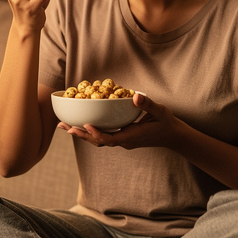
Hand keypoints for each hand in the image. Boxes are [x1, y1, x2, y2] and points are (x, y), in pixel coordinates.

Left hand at [59, 93, 181, 149]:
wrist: (173, 136)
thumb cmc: (167, 123)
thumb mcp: (160, 111)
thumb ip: (148, 104)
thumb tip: (135, 96)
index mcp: (132, 137)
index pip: (110, 139)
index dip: (96, 133)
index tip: (85, 125)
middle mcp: (124, 141)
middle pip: (99, 141)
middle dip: (82, 134)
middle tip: (64, 126)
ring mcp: (122, 140)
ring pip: (99, 140)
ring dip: (83, 134)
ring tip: (66, 126)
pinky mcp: (122, 137)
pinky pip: (103, 136)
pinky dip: (91, 131)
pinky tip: (82, 124)